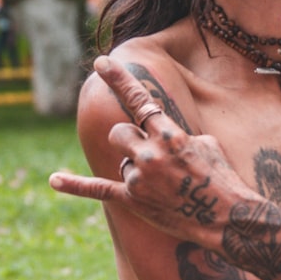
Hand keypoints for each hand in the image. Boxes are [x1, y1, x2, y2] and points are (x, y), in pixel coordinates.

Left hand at [48, 56, 252, 245]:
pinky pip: (98, 189)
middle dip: (129, 139)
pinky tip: (54, 180)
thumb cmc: (221, 176)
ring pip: (121, 161)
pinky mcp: (133, 200)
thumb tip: (158, 134)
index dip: (119, 78)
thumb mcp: (205, 142)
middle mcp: (149, 153)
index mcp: (168, 134)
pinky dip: (75, 185)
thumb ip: (174, 134)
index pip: (138, 99)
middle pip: (118, 133)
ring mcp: (138, 178)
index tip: (101, 62)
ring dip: (135, 167)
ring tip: (163, 183)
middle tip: (150, 154)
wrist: (226, 217)